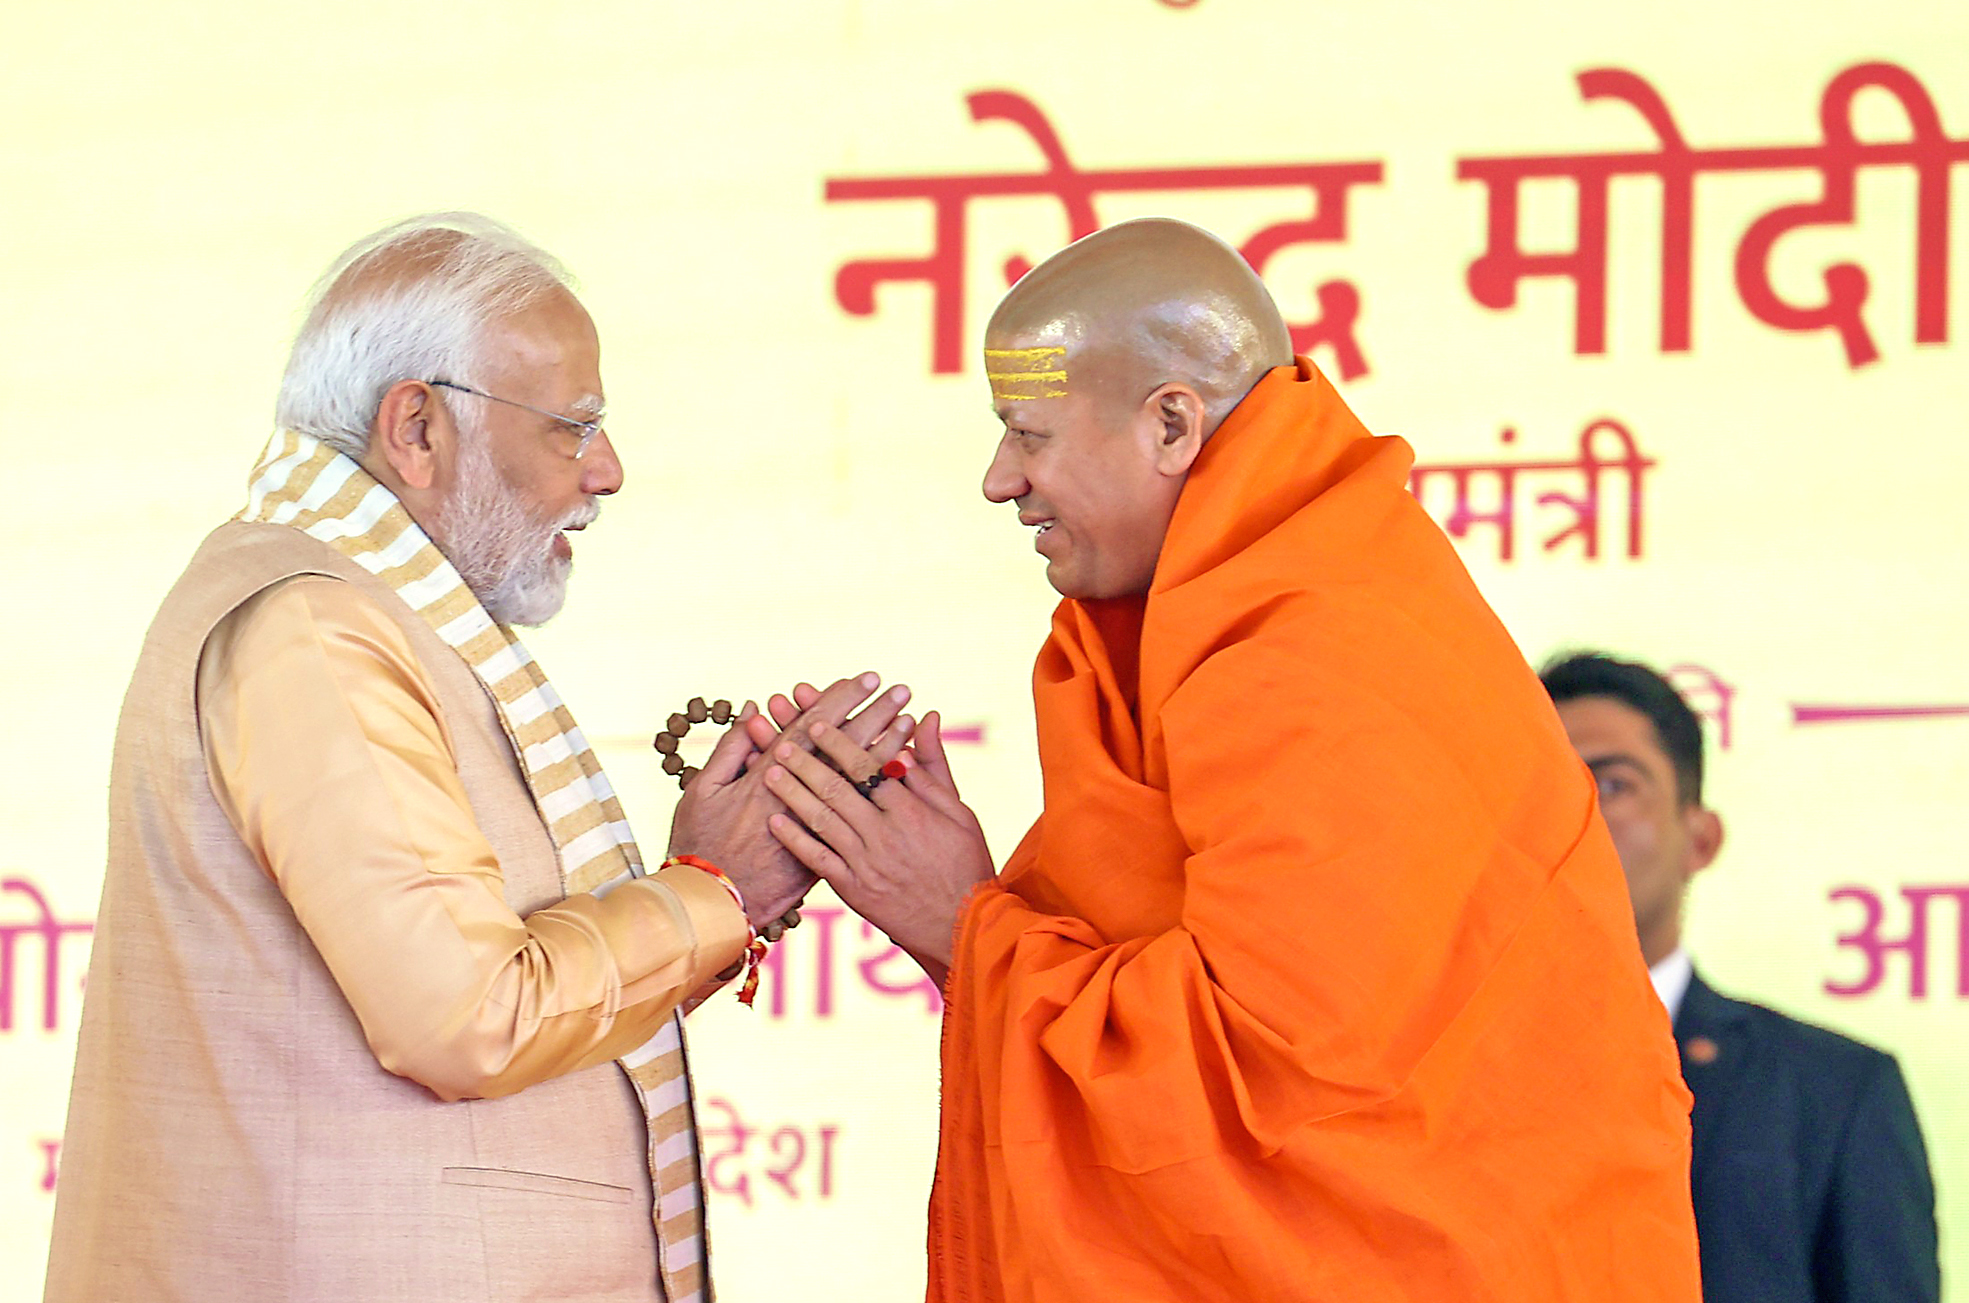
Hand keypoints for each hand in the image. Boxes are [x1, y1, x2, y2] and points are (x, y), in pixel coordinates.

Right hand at [667, 674, 891, 927]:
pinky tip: (899, 776)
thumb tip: (752, 711)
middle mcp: (798, 799)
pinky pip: (862, 818)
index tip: (864, 678)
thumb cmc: (698, 847)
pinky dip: (878, 795)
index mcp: (764, 778)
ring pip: (857, 783)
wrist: (710, 909)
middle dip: (874, 715)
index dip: (838, 702)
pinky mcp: (826, 854)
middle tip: (902, 688)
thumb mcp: (701, 794)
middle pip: (844, 750)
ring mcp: (814, 829)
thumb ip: (729, 751)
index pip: (810, 730)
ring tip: (911, 721)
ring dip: (884, 749)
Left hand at [763, 711, 993, 983]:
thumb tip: (924, 719)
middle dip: (805, 762)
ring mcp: (866, 863)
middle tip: (779, 740)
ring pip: (822, 821)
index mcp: (911, 811)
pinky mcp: (854, 890)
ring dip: (793, 794)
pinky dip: (795, 840)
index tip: (816, 722)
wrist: (962, 927)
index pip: (867, 767)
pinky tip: (775, 821)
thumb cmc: (964, 864)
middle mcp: (885, 834)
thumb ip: (933, 767)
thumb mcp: (959, 812)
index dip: (838, 743)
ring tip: (769, 771)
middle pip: (836, 790)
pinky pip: (818, 861)